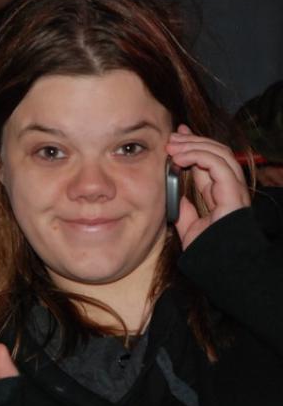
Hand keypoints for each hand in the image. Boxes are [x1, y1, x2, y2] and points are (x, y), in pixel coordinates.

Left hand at [166, 124, 250, 248]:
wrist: (220, 267)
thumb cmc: (208, 251)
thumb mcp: (188, 226)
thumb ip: (183, 209)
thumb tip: (172, 193)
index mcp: (219, 193)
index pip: (208, 160)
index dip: (192, 145)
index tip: (174, 138)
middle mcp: (229, 188)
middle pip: (216, 152)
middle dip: (192, 140)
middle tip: (171, 137)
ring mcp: (234, 189)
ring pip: (220, 153)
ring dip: (193, 145)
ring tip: (172, 146)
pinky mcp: (234, 193)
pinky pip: (219, 165)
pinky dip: (199, 156)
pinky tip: (180, 158)